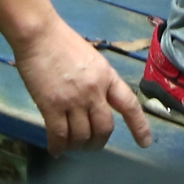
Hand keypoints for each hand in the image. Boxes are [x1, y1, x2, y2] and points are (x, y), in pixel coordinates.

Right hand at [9, 14, 151, 153]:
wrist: (39, 34)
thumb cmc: (64, 43)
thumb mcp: (93, 60)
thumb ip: (98, 82)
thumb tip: (96, 106)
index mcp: (107, 76)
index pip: (129, 105)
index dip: (139, 126)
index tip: (145, 143)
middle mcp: (94, 91)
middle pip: (104, 128)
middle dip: (99, 142)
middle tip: (90, 145)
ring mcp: (73, 100)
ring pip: (82, 136)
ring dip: (77, 146)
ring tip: (70, 145)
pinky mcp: (51, 106)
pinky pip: (59, 135)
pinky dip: (58, 147)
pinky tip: (55, 149)